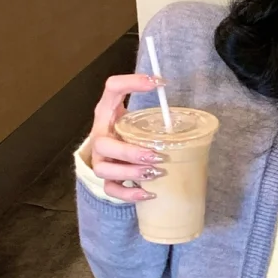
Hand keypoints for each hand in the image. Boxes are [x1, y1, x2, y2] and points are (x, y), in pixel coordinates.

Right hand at [86, 73, 167, 202]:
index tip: (159, 83)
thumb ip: (153, 109)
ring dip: (130, 173)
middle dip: (129, 152)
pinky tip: (149, 193)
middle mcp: (99, 137)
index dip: (131, 83)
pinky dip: (129, 194)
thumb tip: (177, 99)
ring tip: (154, 173)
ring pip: (104, 170)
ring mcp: (101, 160)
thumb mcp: (137, 116)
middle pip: (102, 144)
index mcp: (106, 114)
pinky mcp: (107, 180)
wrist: (113, 154)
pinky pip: (112, 190)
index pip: (112, 88)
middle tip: (156, 154)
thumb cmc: (128, 132)